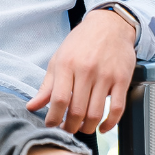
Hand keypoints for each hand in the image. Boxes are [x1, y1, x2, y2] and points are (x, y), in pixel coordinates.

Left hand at [26, 9, 136, 133]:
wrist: (109, 26)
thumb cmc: (81, 43)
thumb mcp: (58, 59)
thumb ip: (46, 86)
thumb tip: (32, 106)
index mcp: (67, 65)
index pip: (59, 99)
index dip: (54, 118)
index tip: (51, 124)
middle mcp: (86, 71)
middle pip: (77, 110)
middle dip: (70, 126)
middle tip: (67, 129)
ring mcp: (106, 76)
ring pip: (96, 113)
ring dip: (88, 128)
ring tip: (82, 128)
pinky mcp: (122, 80)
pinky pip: (117, 108)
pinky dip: (110, 123)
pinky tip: (102, 127)